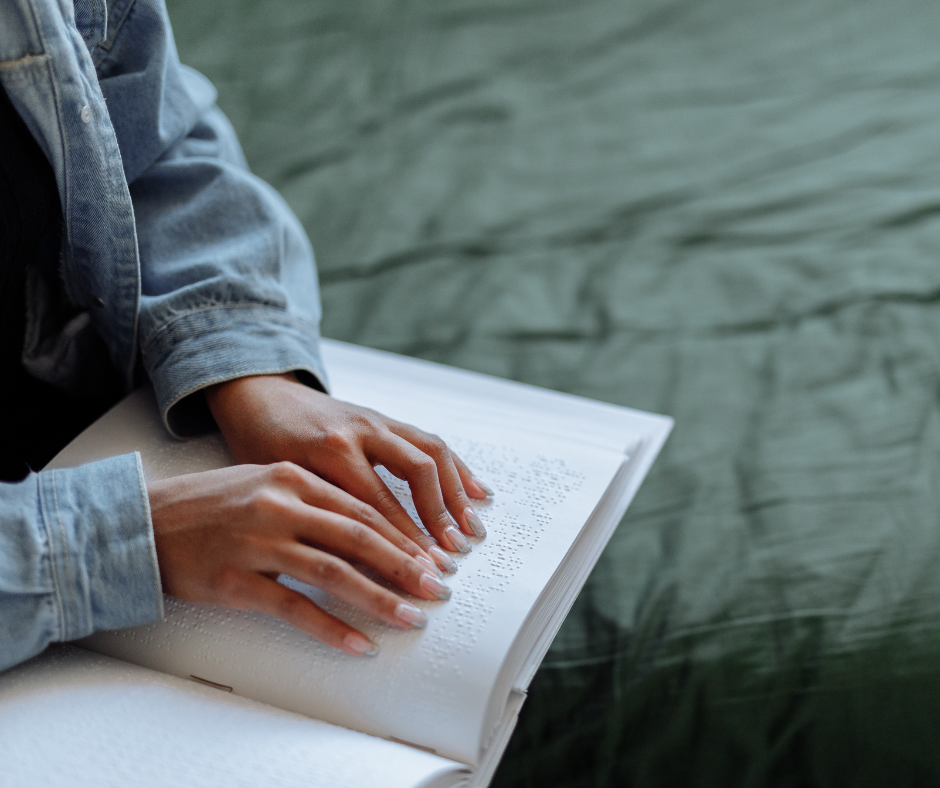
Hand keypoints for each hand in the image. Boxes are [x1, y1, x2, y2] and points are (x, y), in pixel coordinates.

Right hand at [148, 462, 453, 655]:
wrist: (145, 520)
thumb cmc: (211, 504)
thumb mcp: (266, 483)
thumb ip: (314, 499)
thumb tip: (369, 528)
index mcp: (292, 477)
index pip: (362, 508)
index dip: (402, 536)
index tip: (430, 558)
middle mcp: (279, 505)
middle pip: (358, 537)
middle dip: (405, 565)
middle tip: (436, 587)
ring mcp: (257, 542)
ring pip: (334, 572)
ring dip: (379, 598)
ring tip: (411, 617)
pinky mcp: (235, 580)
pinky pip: (293, 608)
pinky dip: (331, 627)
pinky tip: (358, 643)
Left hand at [205, 374, 491, 564]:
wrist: (259, 397)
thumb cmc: (258, 446)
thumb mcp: (276, 484)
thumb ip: (315, 518)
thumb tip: (354, 572)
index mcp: (329, 449)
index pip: (378, 504)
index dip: (404, 542)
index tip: (420, 572)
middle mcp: (360, 430)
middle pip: (416, 473)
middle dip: (439, 518)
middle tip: (454, 555)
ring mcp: (377, 421)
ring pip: (431, 453)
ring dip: (456, 494)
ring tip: (472, 530)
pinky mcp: (386, 419)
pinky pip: (429, 441)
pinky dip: (456, 469)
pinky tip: (476, 492)